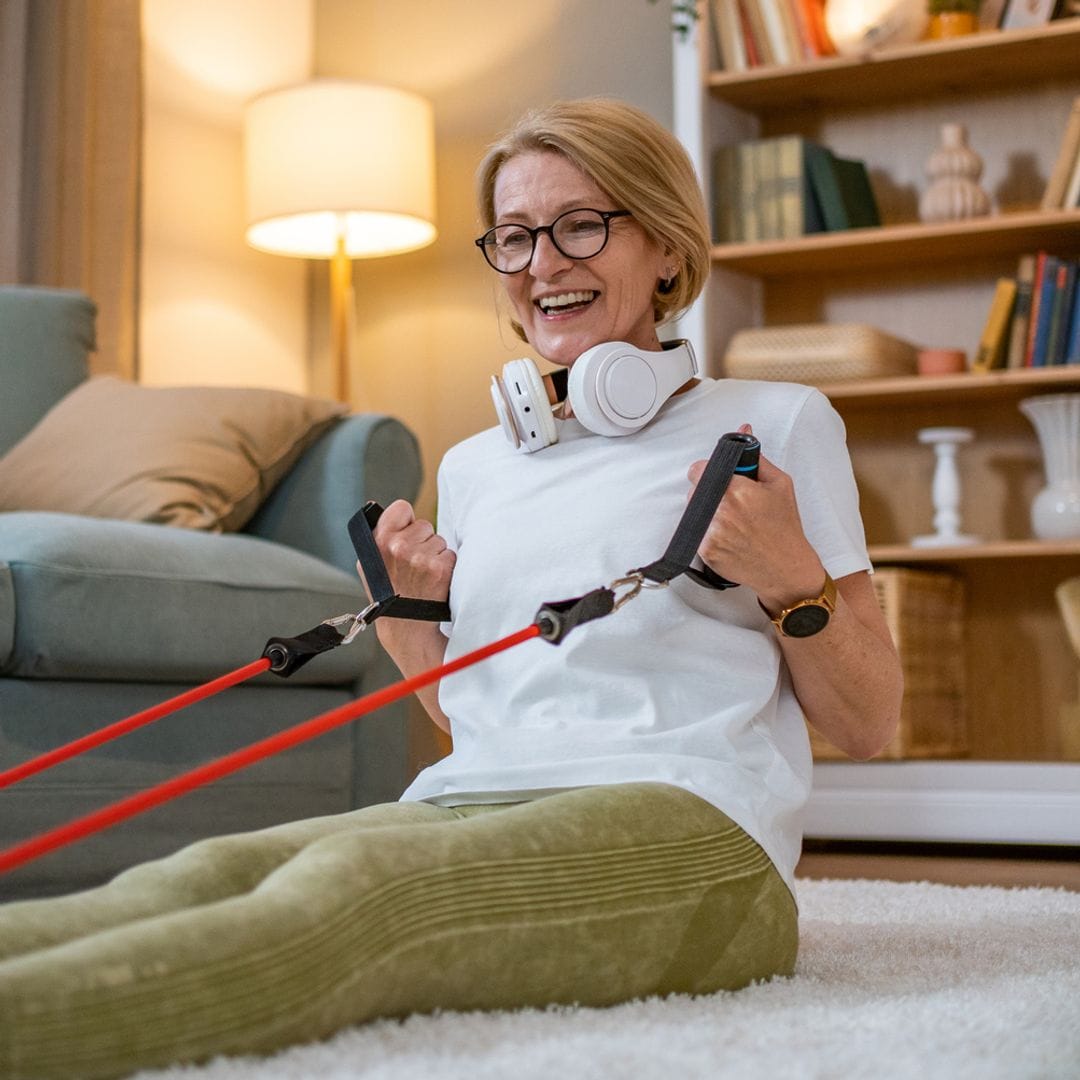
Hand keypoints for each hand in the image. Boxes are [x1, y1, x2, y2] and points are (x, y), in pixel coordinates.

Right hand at [361, 499, 455, 602]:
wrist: (405, 625)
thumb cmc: (388, 592)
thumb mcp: (370, 564)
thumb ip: (380, 536)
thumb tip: (388, 510)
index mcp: (379, 541)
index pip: (401, 507)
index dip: (407, 520)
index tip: (407, 531)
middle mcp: (399, 547)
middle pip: (424, 525)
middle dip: (422, 540)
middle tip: (413, 563)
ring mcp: (421, 558)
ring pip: (439, 540)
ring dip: (434, 554)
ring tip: (422, 573)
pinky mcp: (440, 568)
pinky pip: (449, 553)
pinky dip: (445, 565)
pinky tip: (434, 580)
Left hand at [688, 424, 823, 611]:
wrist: (785, 568)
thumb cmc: (785, 527)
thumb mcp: (780, 484)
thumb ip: (756, 458)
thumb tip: (744, 432)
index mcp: (736, 490)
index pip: (697, 470)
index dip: (705, 471)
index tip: (714, 476)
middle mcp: (720, 511)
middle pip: (694, 491)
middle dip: (708, 492)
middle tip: (731, 502)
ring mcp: (710, 533)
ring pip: (693, 512)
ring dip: (706, 512)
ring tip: (732, 521)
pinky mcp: (705, 551)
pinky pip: (696, 533)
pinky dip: (708, 533)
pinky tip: (729, 536)